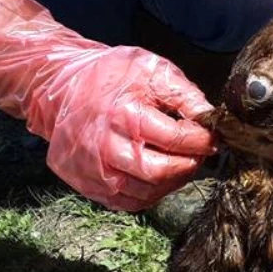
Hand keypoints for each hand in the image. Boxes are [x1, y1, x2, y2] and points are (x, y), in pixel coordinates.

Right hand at [31, 46, 218, 210]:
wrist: (60, 88)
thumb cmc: (108, 76)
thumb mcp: (149, 69)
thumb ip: (183, 93)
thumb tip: (210, 116)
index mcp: (124, 115)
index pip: (176, 139)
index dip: (202, 140)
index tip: (213, 138)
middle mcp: (105, 147)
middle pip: (161, 172)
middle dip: (189, 165)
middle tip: (199, 154)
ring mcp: (94, 170)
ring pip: (145, 191)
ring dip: (171, 181)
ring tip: (180, 163)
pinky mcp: (88, 185)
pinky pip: (127, 202)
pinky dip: (149, 193)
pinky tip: (157, 175)